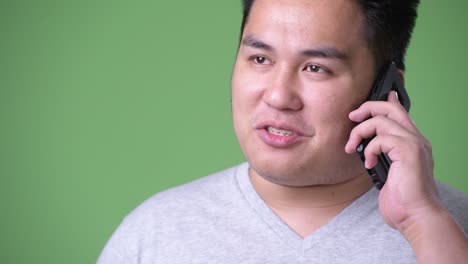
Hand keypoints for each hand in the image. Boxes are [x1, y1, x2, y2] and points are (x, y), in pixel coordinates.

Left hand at [345, 91, 439, 231]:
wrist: (417, 217)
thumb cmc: (403, 201)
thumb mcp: (391, 173)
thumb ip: (385, 157)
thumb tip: (369, 148)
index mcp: (414, 144)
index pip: (401, 114)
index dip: (386, 102)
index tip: (372, 101)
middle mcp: (417, 140)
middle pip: (392, 109)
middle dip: (368, 107)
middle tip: (352, 117)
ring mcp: (414, 144)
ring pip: (381, 121)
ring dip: (360, 132)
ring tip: (352, 148)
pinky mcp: (408, 151)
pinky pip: (380, 139)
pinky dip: (368, 150)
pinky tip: (369, 164)